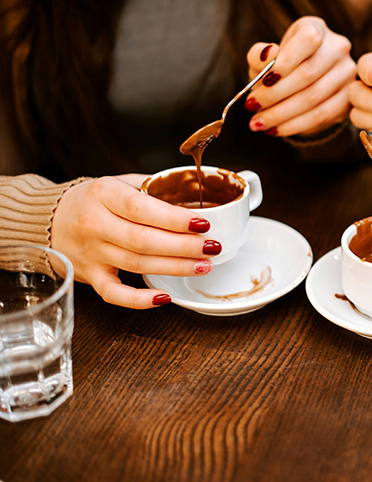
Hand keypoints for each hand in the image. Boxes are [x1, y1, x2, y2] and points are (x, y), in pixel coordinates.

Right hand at [50, 175, 220, 308]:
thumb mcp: (119, 182)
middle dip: (183, 246)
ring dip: (174, 268)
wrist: (50, 219)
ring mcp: (91, 253)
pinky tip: (165, 297)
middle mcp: (94, 224)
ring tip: (204, 266)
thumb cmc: (93, 200)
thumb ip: (154, 187)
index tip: (202, 223)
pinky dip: (139, 300)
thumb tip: (196, 192)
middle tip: (212, 247)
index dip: (174, 218)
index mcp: (104, 195)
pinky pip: (114, 294)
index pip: (141, 208)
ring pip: (137, 264)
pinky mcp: (90, 276)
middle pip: (143, 239)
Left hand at [245, 16, 355, 136]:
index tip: (264, 80)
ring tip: (258, 123)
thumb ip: (259, 55)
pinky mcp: (348, 98)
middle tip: (252, 107)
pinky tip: (275, 129)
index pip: (308, 39)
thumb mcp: (265, 57)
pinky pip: (321, 116)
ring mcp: (347, 73)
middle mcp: (337, 48)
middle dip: (274, 94)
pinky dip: (294, 125)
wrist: (304, 83)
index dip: (286, 60)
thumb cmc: (281, 67)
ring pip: (313, 98)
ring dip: (281, 114)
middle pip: (308, 74)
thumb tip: (267, 55)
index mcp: (316, 28)